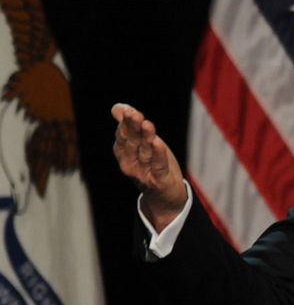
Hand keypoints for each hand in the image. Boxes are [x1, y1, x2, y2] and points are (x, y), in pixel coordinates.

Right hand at [111, 102, 186, 231]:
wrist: (164, 197)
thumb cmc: (152, 165)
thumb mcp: (141, 144)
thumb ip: (130, 126)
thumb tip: (117, 108)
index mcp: (124, 153)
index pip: (123, 135)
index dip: (125, 123)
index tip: (128, 111)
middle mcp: (130, 163)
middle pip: (132, 142)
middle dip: (133, 128)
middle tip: (136, 114)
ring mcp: (143, 173)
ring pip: (145, 152)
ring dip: (146, 138)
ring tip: (147, 125)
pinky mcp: (158, 180)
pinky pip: (158, 165)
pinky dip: (158, 154)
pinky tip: (158, 143)